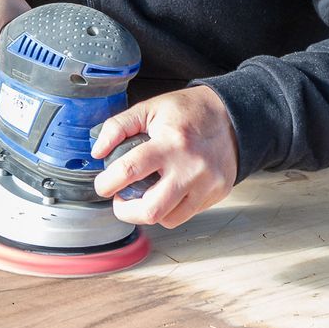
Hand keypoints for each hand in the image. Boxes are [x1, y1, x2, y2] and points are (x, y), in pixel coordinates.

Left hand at [90, 86, 238, 228]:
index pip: (130, 170)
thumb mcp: (149, 109)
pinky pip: (186, 215)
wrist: (231, 116)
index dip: (107, 183)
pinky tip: (164, 194)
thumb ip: (118, 126)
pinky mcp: (216, 193)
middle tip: (119, 199)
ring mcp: (206, 184)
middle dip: (125, 211)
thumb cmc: (188, 112)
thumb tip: (97, 152)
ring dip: (147, 213)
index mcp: (170, 143)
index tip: (103, 185)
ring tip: (141, 197)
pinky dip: (169, 210)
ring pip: (168, 218)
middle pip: (151, 209)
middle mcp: (190, 167)